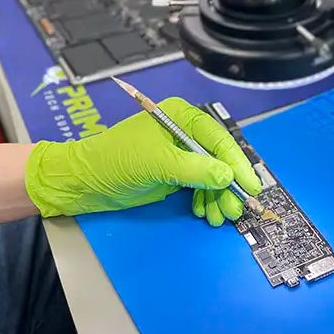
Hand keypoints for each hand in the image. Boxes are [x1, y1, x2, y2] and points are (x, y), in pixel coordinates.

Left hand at [25, 97, 260, 225]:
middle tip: (236, 209)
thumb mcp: (158, 164)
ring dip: (218, 198)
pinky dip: (206, 201)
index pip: (219, 139)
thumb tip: (227, 176)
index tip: (250, 186)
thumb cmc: (115, 161)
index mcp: (181, 117)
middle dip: (229, 186)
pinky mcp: (174, 174)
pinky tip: (206, 212)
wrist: (83, 182)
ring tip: (220, 216)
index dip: (237, 164)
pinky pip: (200, 187)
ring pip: (212, 176)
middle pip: (219, 160)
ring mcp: (180, 155)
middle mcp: (185, 133)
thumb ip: (195, 170)